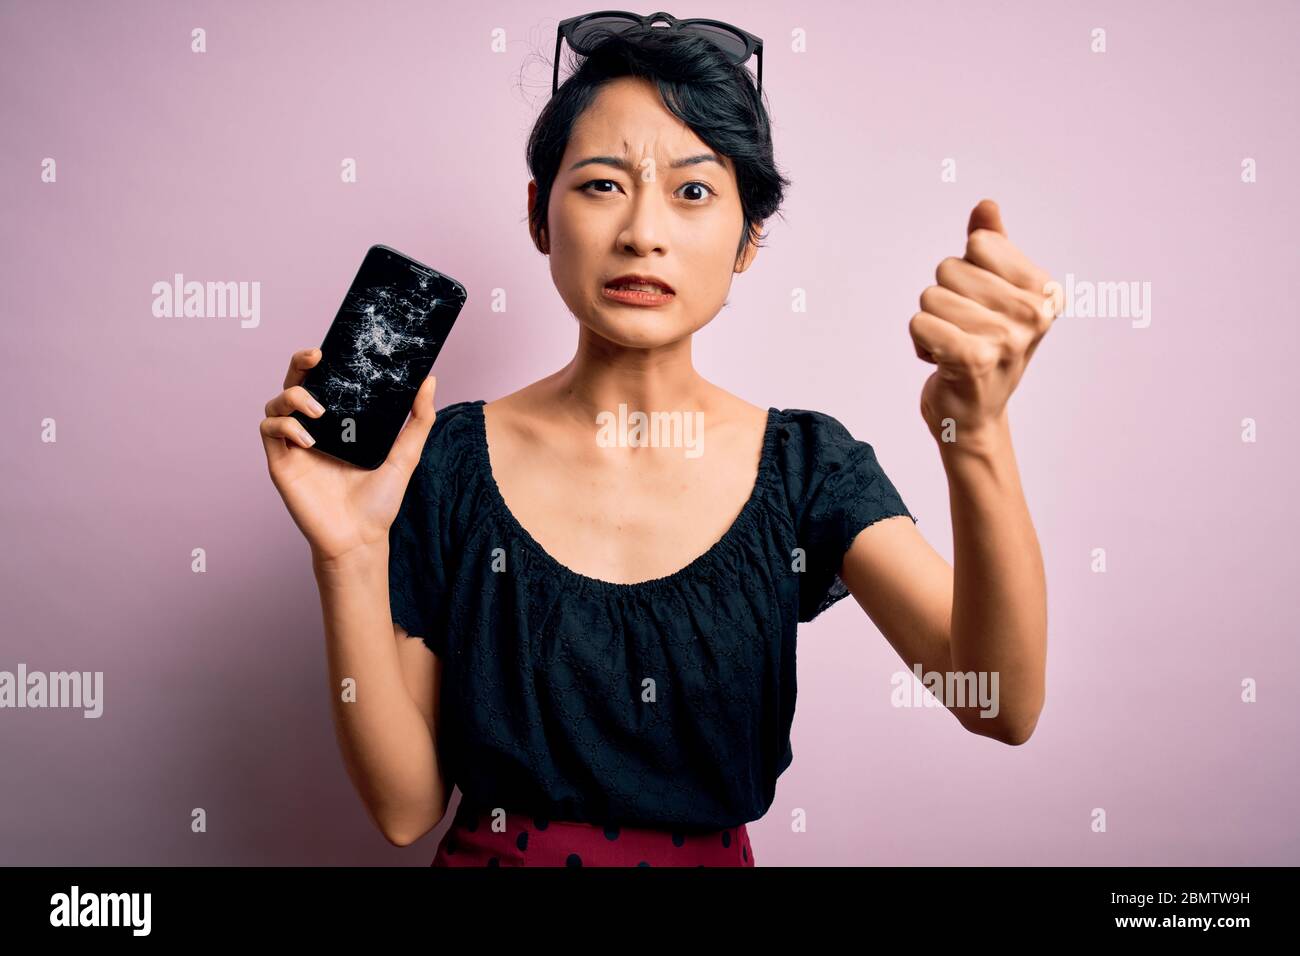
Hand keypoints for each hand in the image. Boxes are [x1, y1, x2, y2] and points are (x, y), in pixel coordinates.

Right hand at [259, 347, 438, 563]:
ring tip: (319, 412)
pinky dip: (285, 426)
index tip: (332, 348)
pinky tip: (309, 438)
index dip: (321, 361)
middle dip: (300, 364)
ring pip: (275, 403)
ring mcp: (294, 445)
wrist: (360, 538)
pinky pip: (269, 430)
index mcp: (339, 423)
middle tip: (316, 357)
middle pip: (294, 383)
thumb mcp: (406, 454)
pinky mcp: (281, 462)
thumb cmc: (379, 501)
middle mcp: (313, 429)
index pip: (324, 382)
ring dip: (294, 397)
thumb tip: (430, 379)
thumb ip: (418, 418)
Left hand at [909, 199, 1059, 446]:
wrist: (973, 416)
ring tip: (953, 347)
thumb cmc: (983, 348)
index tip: (981, 306)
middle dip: (945, 299)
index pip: (978, 244)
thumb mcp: (994, 293)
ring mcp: (1007, 338)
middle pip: (949, 268)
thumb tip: (986, 205)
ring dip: (931, 322)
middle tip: (964, 331)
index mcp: (1046, 290)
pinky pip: (919, 323)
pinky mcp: (972, 359)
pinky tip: (940, 361)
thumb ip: (992, 245)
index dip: (967, 271)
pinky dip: (919, 341)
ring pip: (930, 296)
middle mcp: (1035, 313)